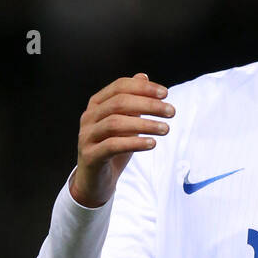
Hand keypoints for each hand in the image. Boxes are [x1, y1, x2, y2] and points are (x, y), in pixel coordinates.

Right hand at [69, 72, 173, 207]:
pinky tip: (152, 143)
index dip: (143, 88)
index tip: (166, 93)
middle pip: (119, 103)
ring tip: (166, 128)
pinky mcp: (90, 156)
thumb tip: (143, 76)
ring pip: (115, 123)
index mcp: (97, 104)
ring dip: (144, 124)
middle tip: (171, 111)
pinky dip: (134, 142)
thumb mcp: (125, 123)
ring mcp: (87, 136)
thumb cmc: (112, 149)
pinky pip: (113, 146)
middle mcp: (89, 117)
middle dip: (148, 105)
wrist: (96, 181)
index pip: (120, 87)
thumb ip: (132, 101)